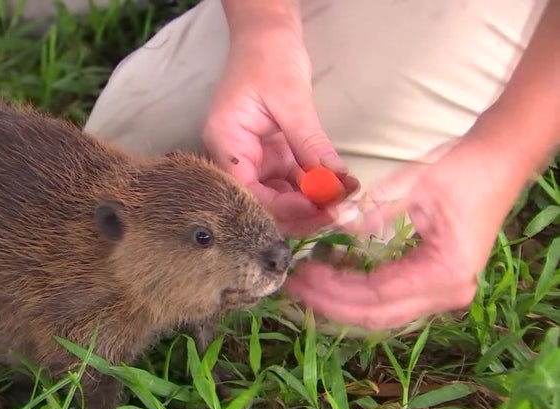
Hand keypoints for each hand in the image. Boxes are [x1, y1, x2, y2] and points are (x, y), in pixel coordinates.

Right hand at [203, 5, 358, 236]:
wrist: (266, 34)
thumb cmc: (269, 57)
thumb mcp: (292, 100)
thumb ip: (310, 143)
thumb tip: (334, 182)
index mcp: (225, 143)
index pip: (247, 193)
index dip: (282, 207)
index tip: (320, 208)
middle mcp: (235, 157)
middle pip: (261, 202)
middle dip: (299, 211)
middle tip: (337, 213)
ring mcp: (254, 158)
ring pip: (278, 196)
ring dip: (310, 202)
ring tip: (343, 200)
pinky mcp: (271, 155)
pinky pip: (290, 181)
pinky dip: (313, 186)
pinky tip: (337, 187)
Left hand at [283, 135, 533, 330]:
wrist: (501, 159)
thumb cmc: (463, 168)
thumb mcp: (416, 181)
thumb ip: (375, 207)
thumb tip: (335, 223)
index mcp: (446, 272)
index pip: (377, 295)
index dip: (333, 290)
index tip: (301, 275)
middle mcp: (449, 291)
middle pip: (377, 314)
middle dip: (331, 303)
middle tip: (294, 285)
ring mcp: (445, 291)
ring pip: (382, 313)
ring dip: (341, 301)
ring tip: (306, 283)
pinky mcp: (436, 282)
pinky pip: (390, 298)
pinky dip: (358, 292)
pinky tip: (331, 275)